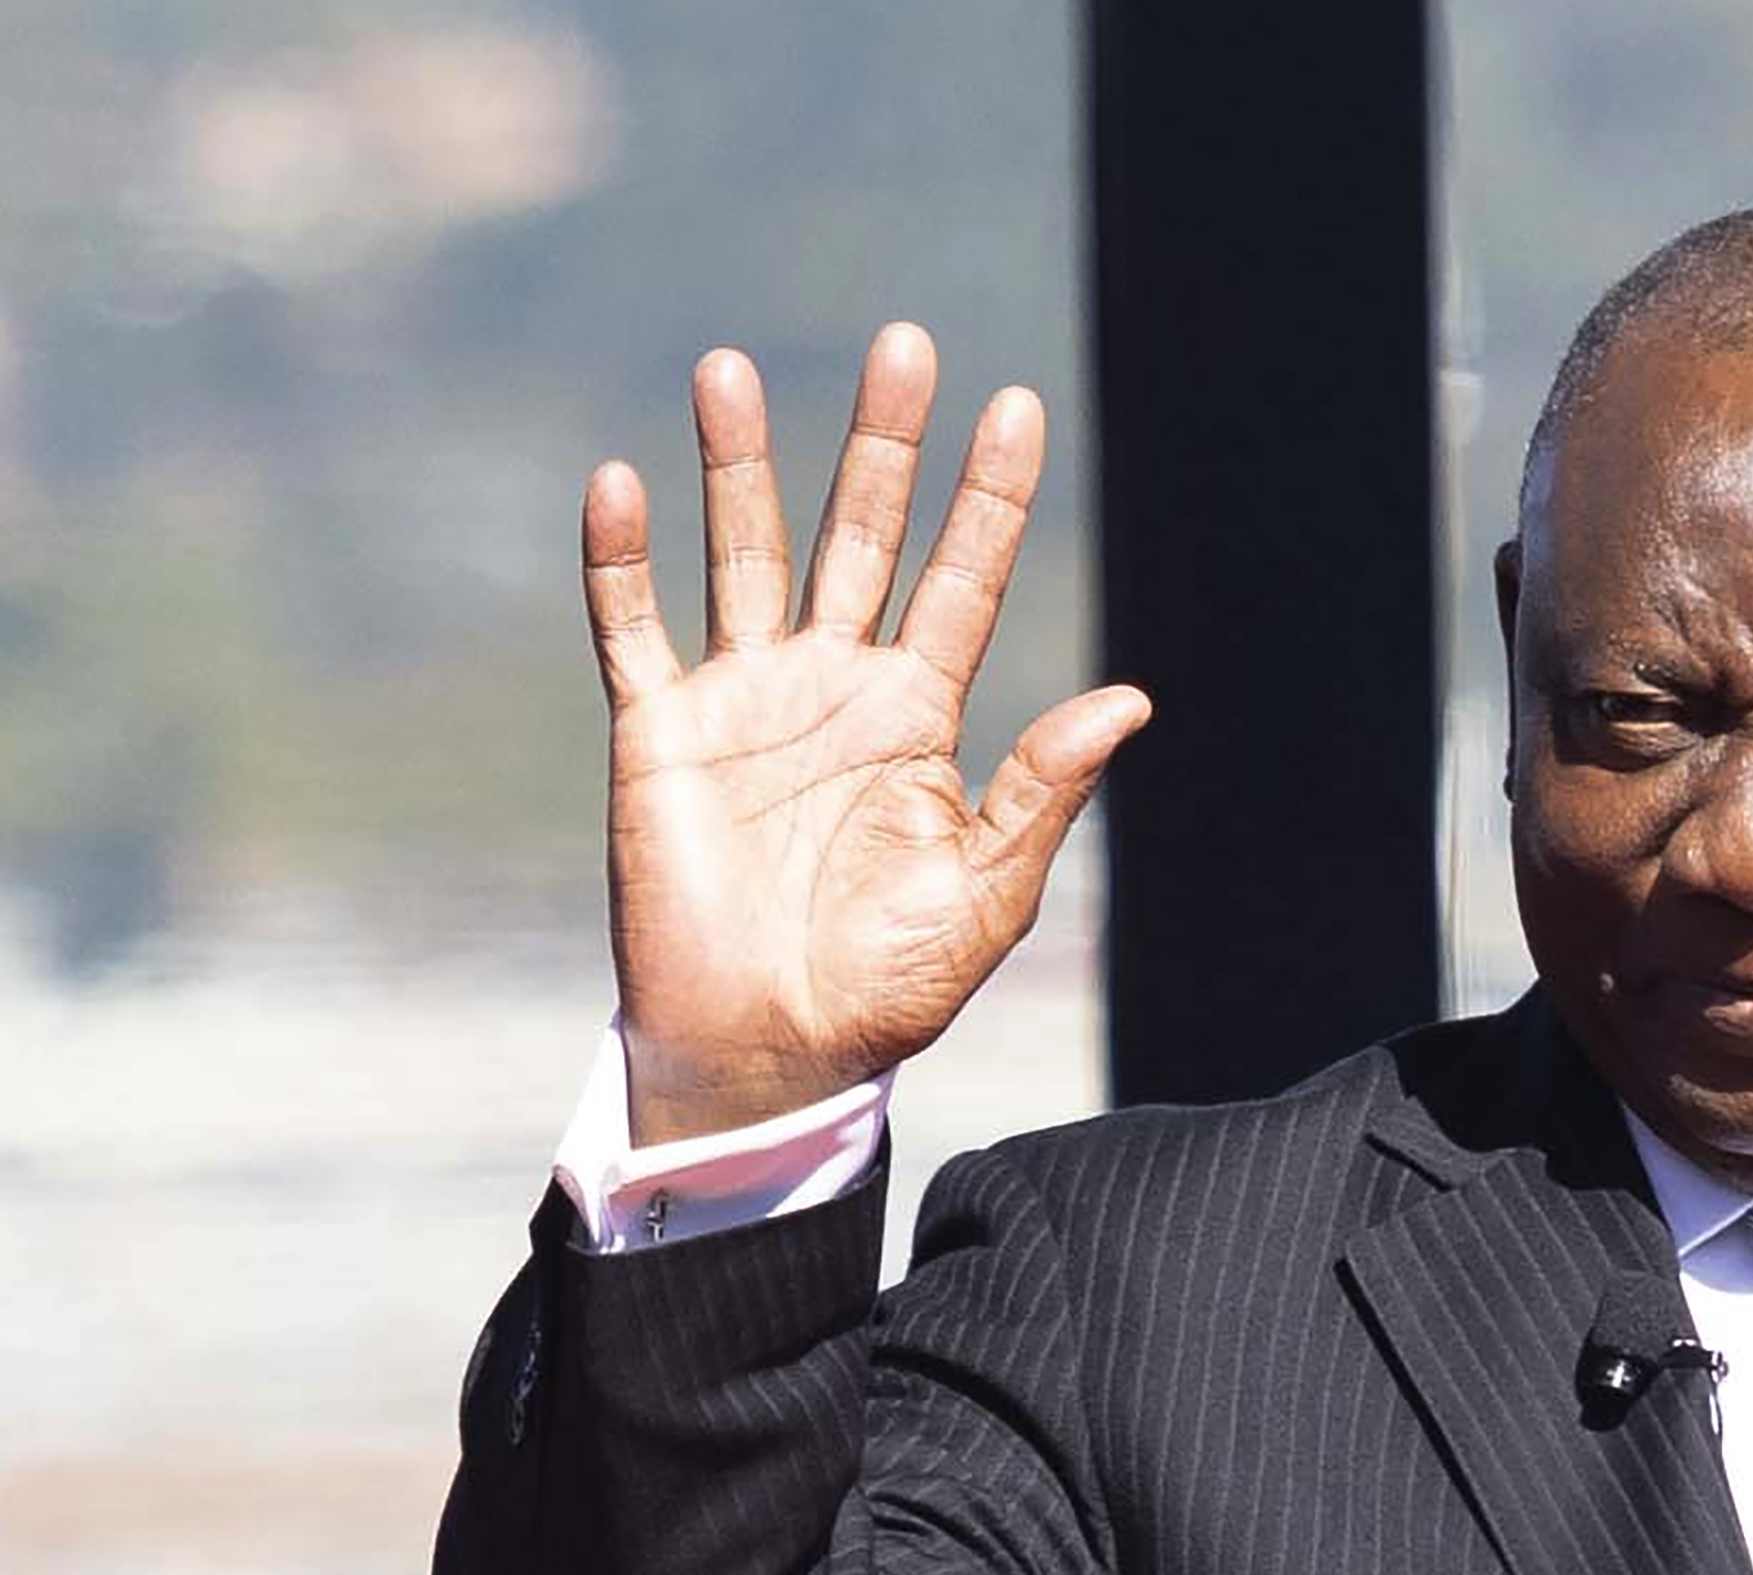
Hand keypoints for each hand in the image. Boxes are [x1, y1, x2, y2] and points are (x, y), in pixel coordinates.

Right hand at [584, 323, 1151, 1142]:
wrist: (771, 1052)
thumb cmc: (885, 988)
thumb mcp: (985, 894)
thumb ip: (1043, 792)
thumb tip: (1132, 699)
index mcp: (918, 717)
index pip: (963, 580)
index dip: (990, 498)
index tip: (1018, 406)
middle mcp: (833, 686)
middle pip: (862, 534)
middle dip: (884, 443)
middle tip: (906, 342)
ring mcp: (744, 700)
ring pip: (743, 553)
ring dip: (737, 462)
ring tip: (730, 367)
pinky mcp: (660, 733)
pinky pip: (631, 628)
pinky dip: (619, 560)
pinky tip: (621, 482)